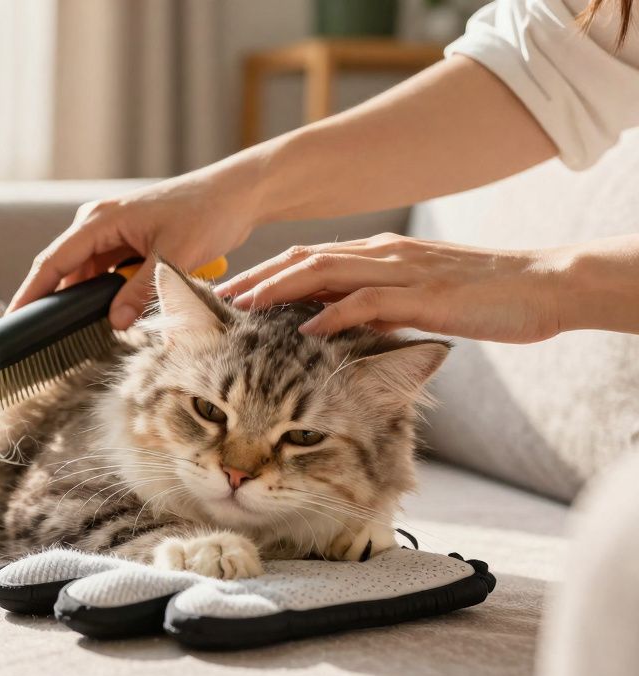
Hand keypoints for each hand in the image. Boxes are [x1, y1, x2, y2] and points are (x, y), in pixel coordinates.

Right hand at [7, 164, 262, 328]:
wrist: (237, 194)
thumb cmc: (207, 213)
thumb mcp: (173, 257)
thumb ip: (140, 292)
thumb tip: (114, 323)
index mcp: (99, 220)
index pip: (53, 261)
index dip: (31, 293)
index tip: (13, 319)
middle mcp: (97, 224)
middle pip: (62, 270)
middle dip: (51, 302)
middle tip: (38, 338)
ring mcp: (111, 233)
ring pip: (84, 275)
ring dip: (82, 300)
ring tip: (71, 332)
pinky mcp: (126, 243)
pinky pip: (104, 274)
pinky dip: (103, 294)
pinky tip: (105, 315)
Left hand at [214, 233, 568, 342]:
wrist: (546, 285)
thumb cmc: (484, 298)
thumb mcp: (419, 301)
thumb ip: (380, 310)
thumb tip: (341, 329)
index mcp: (381, 256)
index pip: (310, 260)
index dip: (267, 275)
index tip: (231, 295)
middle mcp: (384, 256)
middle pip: (305, 260)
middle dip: (258, 279)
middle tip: (220, 298)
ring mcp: (403, 271)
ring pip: (326, 273)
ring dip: (280, 290)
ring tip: (244, 309)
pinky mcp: (425, 294)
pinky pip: (369, 301)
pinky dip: (334, 313)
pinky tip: (305, 330)